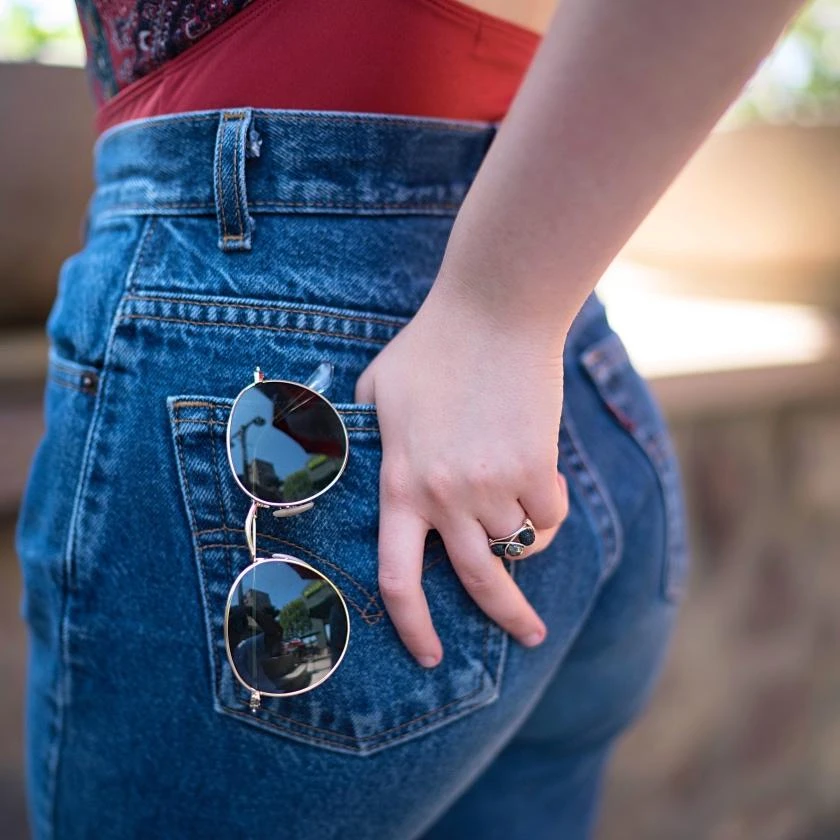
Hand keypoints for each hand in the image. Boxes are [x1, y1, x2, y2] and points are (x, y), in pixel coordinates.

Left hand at [354, 275, 569, 667]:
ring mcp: (492, 484)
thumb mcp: (375, 392)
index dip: (414, 627)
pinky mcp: (536, 466)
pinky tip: (542, 481)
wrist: (492, 314)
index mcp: (400, 486)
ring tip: (523, 511)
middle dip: (510, 618)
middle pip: (479, 582)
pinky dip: (547, 509)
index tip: (431, 656)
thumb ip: (364, 439)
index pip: (399, 580)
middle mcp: (446, 498)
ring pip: (519, 542)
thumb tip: (353, 463)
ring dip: (524, 536)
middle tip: (529, 636)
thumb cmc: (430, 350)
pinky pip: (549, 514)